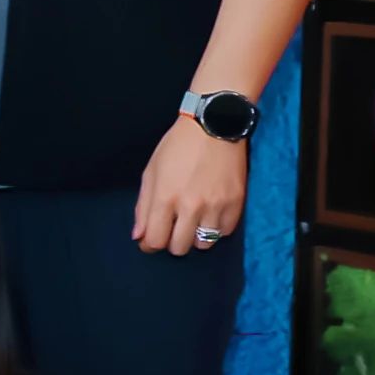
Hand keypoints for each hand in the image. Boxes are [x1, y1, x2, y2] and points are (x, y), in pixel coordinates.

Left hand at [134, 115, 246, 256]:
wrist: (214, 126)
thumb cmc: (178, 147)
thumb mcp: (151, 172)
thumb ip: (143, 207)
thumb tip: (139, 236)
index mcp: (165, 198)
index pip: (155, 241)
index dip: (149, 245)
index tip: (150, 241)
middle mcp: (190, 206)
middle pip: (179, 248)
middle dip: (171, 242)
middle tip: (172, 229)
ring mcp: (216, 206)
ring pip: (204, 244)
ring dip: (195, 238)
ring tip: (192, 222)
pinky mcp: (236, 203)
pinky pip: (225, 232)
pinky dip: (216, 229)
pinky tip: (209, 215)